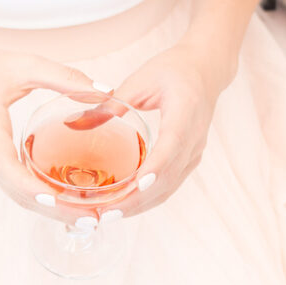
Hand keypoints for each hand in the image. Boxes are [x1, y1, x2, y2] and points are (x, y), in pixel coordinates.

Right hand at [0, 43, 111, 223]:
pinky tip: (71, 203)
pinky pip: (20, 190)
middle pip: (21, 195)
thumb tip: (106, 90)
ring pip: (21, 198)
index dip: (35, 189)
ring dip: (53, 211)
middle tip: (92, 218)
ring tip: (88, 216)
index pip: (11, 172)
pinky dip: (44, 200)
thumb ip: (64, 77)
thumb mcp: (25, 66)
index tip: (62, 201)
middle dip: (55, 211)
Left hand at [95, 41, 233, 219]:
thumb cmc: (175, 68)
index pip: (172, 146)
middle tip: (106, 213)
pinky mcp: (190, 158)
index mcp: (185, 112)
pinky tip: (125, 205)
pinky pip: (170, 184)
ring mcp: (195, 151)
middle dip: (138, 199)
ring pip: (170, 187)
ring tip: (109, 216)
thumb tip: (78, 121)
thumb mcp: (141, 79)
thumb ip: (113, 102)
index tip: (137, 185)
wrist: (207, 69)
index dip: (155, 168)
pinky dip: (148, 198)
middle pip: (169, 177)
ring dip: (141, 205)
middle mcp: (195, 137)